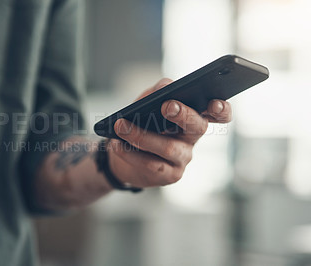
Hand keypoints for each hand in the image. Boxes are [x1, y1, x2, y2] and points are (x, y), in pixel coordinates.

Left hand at [107, 78, 231, 187]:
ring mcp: (183, 158)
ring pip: (169, 147)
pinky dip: (131, 153)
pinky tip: (117, 144)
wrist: (123, 150)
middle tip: (167, 106)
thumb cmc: (142, 121)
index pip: (218, 114)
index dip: (221, 110)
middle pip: (197, 127)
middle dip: (183, 115)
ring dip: (143, 136)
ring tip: (121, 126)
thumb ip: (158, 90)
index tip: (213, 103)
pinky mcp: (169, 175)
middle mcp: (192, 137)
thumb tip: (166, 87)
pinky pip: (152, 165)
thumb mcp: (148, 101)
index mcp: (193, 116)